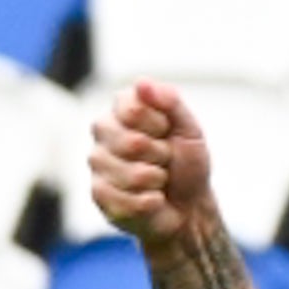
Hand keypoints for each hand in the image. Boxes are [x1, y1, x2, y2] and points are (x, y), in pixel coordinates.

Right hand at [86, 80, 219, 248]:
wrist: (190, 206)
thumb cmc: (187, 164)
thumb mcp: (189, 129)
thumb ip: (170, 102)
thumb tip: (142, 83)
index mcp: (122, 110)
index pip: (134, 110)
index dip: (160, 126)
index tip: (168, 133)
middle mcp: (103, 132)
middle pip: (133, 143)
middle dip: (161, 156)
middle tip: (165, 160)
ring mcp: (98, 163)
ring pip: (132, 175)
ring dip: (157, 181)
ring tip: (158, 180)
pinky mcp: (99, 194)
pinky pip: (126, 200)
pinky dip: (151, 203)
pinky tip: (151, 200)